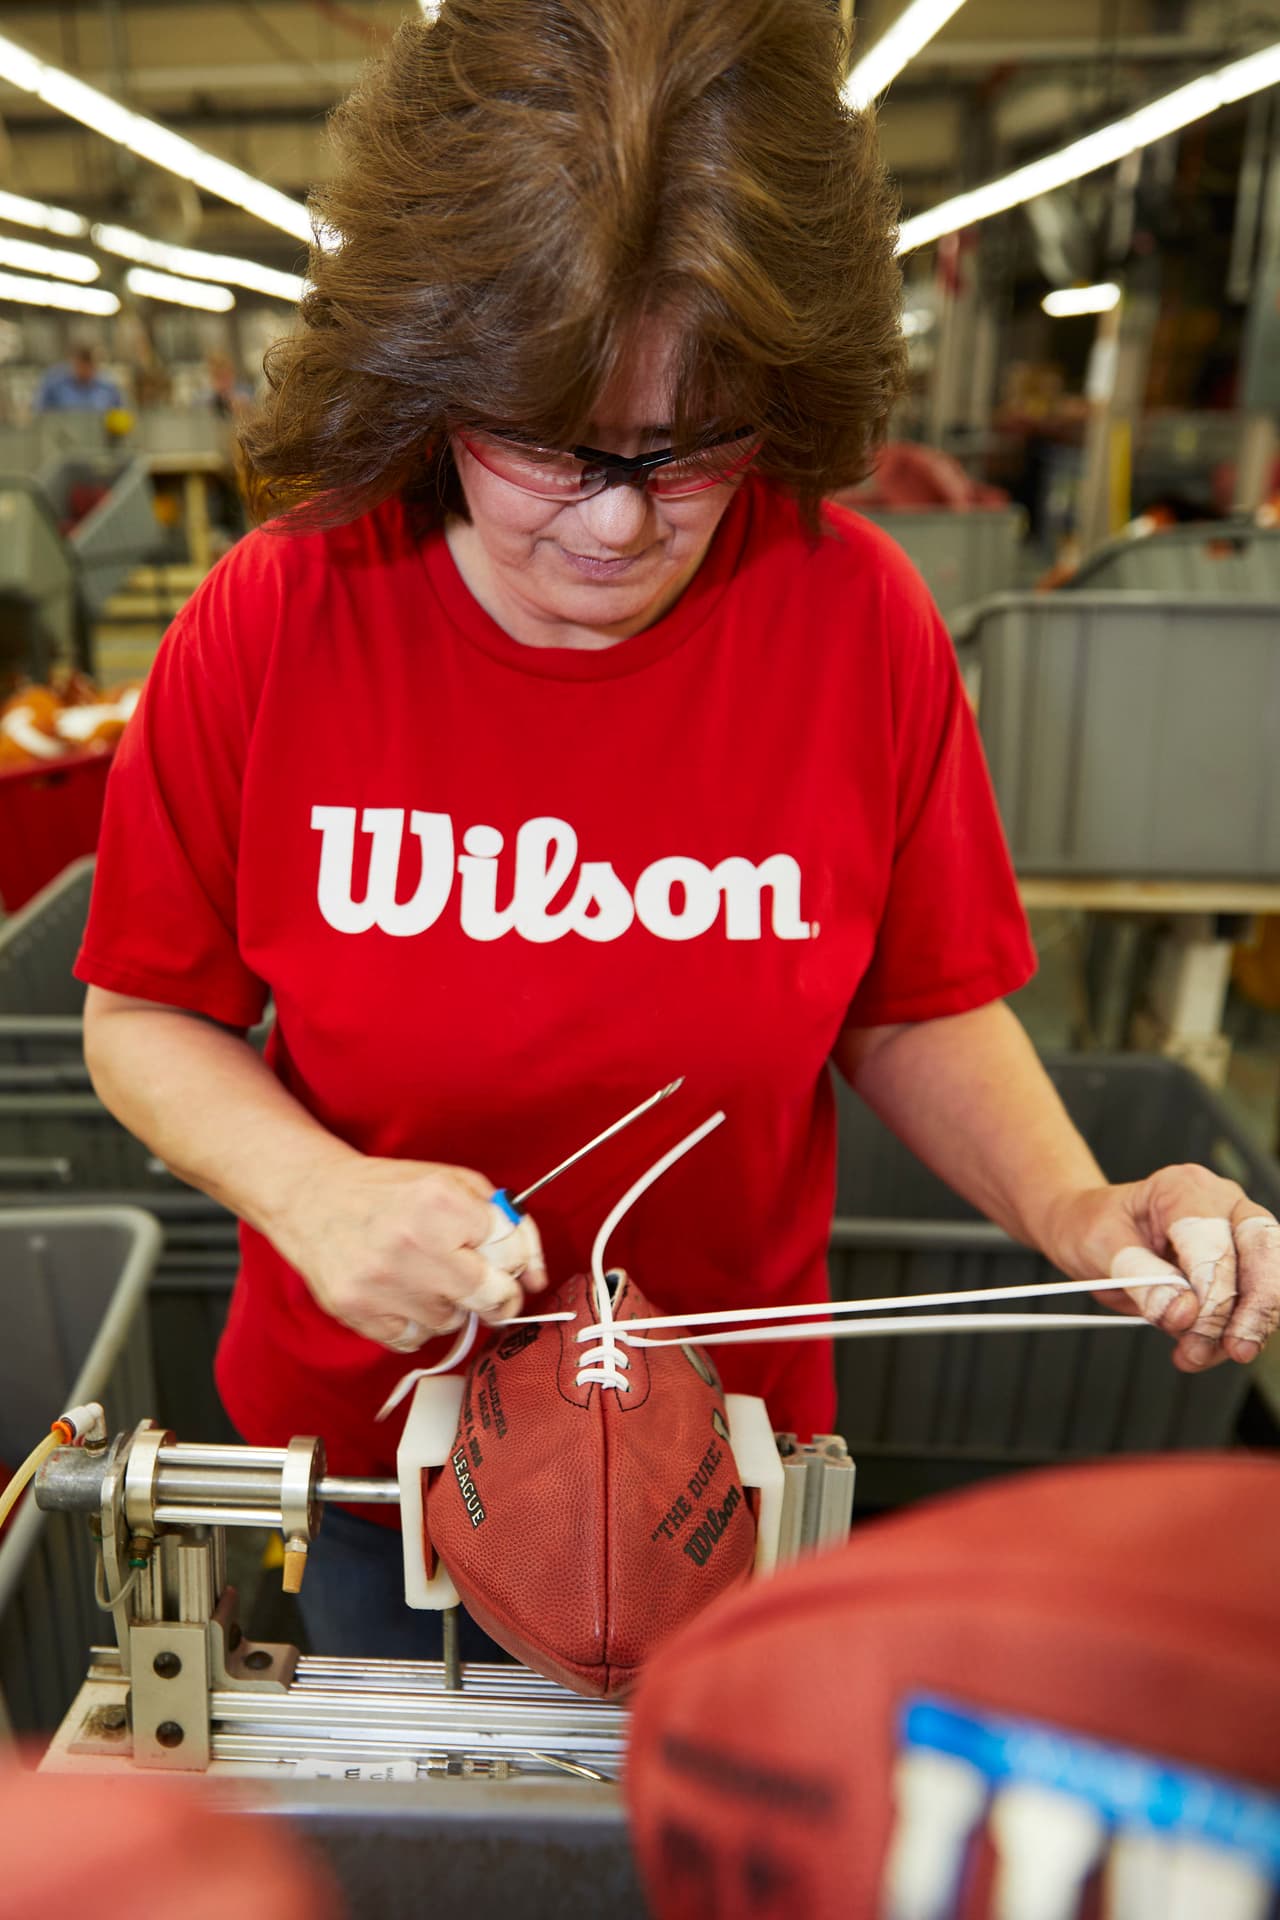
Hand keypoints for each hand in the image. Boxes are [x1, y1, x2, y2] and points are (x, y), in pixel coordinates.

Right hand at [277, 1155, 547, 1351]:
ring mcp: (383, 1282)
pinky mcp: (359, 1312)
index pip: (512, 1249)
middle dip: (499, 1295)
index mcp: (440, 1202)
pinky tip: (402, 1295)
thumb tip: (535, 1274)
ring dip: (450, 1306)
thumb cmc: (390, 1192)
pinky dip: (417, 1323)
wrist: (313, 1199)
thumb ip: (501, 1219)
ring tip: (427, 1278)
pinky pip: (414, 1340)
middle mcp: (413, 1243)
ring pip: (452, 1322)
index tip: (509, 1264)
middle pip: (491, 1295)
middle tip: (488, 1287)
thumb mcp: (449, 1181)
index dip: (518, 1259)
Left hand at [1045, 1164, 1279, 1371]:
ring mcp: (1236, 1234)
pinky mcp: (1240, 1268)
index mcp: (1184, 1188)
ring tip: (1198, 1354)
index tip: (1191, 1324)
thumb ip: (1141, 1277)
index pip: (1213, 1240)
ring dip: (1243, 1327)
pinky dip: (1232, 1333)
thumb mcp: (1100, 1245)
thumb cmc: (1093, 1224)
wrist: (1089, 1227)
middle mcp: (1222, 1204)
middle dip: (1254, 1308)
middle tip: (1233, 1349)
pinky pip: (1252, 1303)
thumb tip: (1183, 1312)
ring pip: (1269, 1280)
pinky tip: (1203, 1350)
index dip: (1211, 1289)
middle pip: (1263, 1252)